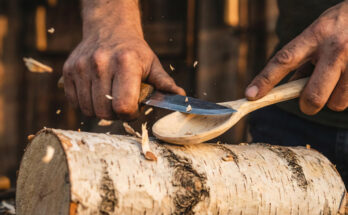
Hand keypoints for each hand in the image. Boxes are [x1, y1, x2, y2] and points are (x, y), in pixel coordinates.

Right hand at [63, 27, 184, 120]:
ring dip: (101, 111)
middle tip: (123, 105)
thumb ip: (164, 83)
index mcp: (125, 62)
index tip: (134, 109)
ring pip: (89, 110)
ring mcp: (81, 67)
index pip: (124, 105)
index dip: (130, 114)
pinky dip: (86, 105)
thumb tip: (181, 97)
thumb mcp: (152, 64)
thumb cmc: (133, 51)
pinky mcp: (68, 71)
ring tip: (110, 99)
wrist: (108, 29)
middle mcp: (100, 63)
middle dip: (116, 115)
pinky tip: (97, 94)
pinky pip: (75, 103)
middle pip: (105, 111)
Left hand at [245, 1, 347, 114]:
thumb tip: (290, 88)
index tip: (250, 95)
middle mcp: (335, 48)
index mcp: (315, 36)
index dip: (265, 80)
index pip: (283, 60)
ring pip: (336, 103)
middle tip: (308, 102)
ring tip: (338, 80)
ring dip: (333, 99)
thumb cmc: (341, 25)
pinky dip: (346, 95)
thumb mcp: (317, 34)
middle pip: (312, 96)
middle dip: (307, 105)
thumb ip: (302, 60)